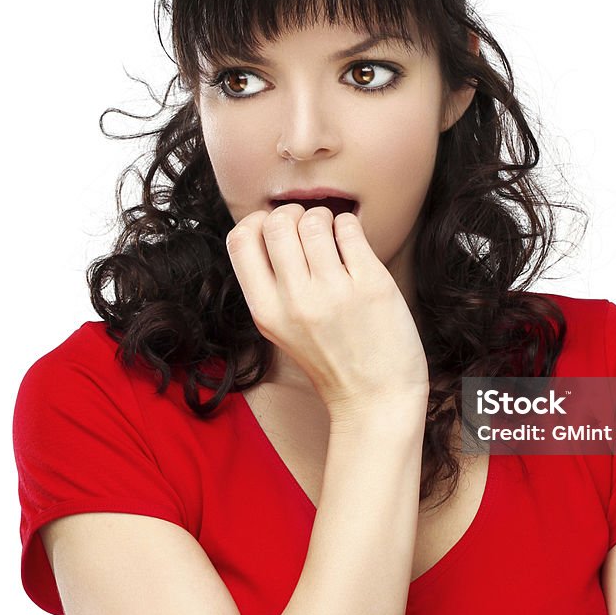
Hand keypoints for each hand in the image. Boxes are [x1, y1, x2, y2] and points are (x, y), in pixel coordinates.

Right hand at [226, 205, 429, 416]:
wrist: (376, 400)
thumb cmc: (331, 360)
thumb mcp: (282, 330)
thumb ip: (271, 286)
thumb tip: (268, 227)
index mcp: (266, 312)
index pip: (240, 240)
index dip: (257, 222)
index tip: (275, 229)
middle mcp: (295, 301)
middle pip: (277, 222)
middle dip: (292, 214)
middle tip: (308, 228)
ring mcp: (334, 292)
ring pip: (314, 220)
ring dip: (324, 218)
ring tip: (332, 235)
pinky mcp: (371, 285)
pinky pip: (350, 228)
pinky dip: (349, 226)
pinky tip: (352, 244)